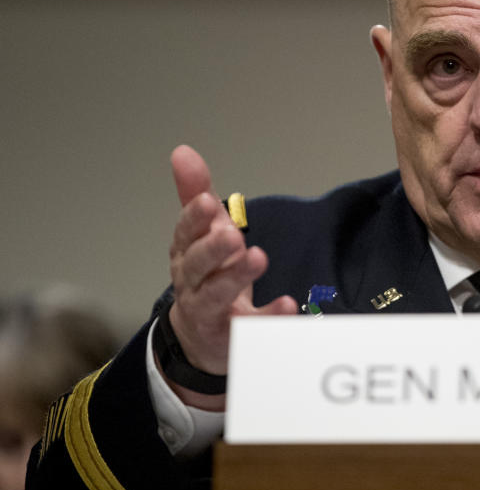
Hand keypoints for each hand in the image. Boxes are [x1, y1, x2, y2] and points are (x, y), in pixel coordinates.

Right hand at [165, 145, 296, 400]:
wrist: (201, 338)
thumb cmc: (204, 276)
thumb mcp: (201, 234)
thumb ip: (195, 195)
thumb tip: (182, 151)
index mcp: (185, 254)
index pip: (184, 235)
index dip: (194, 220)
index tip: (209, 202)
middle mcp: (192, 283)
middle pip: (195, 266)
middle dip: (212, 250)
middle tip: (232, 235)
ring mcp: (211, 312)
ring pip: (216, 295)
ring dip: (236, 277)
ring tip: (258, 257)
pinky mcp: (234, 336)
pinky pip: (251, 328)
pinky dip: (268, 317)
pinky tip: (287, 303)